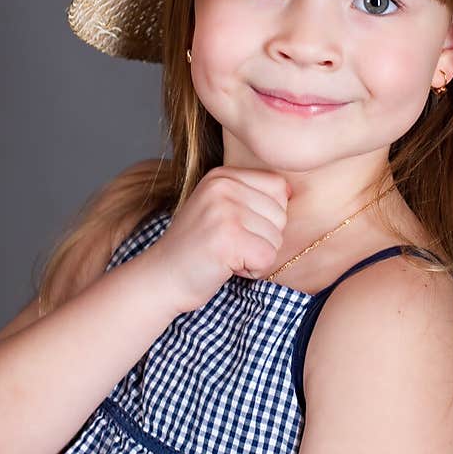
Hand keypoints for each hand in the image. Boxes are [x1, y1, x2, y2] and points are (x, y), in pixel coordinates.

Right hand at [147, 167, 291, 312]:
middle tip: (229, 245)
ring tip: (226, 255)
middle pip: (281, 215)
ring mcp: (224, 211)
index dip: (267, 216)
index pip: (279, 188)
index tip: (236, 228)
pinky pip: (268, 257)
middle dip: (263, 239)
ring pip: (277, 238)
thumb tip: (291, 192)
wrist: (161, 278)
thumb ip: (250, 197)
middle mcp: (223, 186)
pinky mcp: (228, 238)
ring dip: (256, 256)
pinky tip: (227, 267)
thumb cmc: (197, 248)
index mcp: (222, 175)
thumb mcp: (219, 208)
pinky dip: (253, 270)